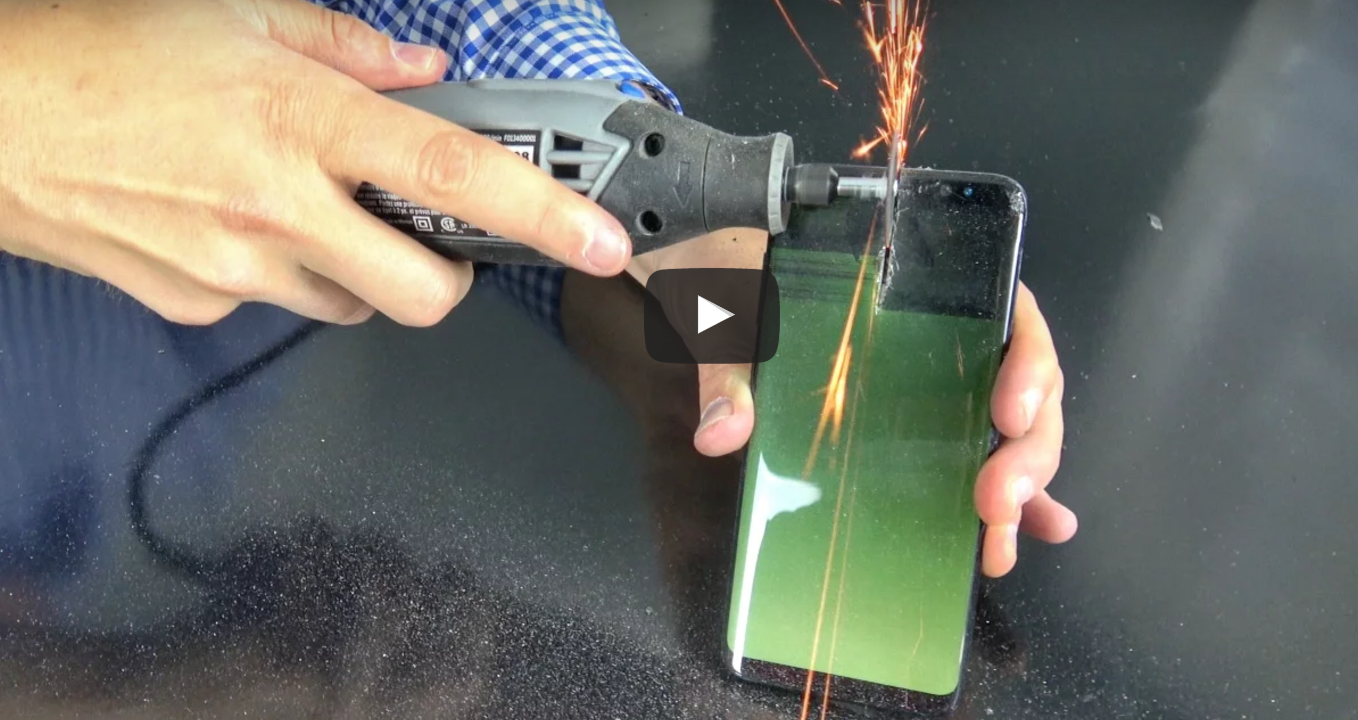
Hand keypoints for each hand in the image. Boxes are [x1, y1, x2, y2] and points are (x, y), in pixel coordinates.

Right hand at [0, 0, 631, 326]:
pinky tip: (241, 226)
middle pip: (424, 292)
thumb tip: (422, 71)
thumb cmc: (101, 56)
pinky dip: (286, 276)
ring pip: (354, 306)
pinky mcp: (199, 307)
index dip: (541, 215)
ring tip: (308, 211)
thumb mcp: (238, 16)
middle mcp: (280, 206)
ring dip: (361, 272)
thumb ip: (348, 47)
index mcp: (305, 121)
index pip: (454, 174)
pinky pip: (279, 306)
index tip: (600, 240)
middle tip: (429, 235)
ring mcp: (238, 269)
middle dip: (449, 276)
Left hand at [631, 234, 1073, 574]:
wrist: (701, 271)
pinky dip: (1000, 504)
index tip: (1009, 415)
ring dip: (1019, 490)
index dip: (1029, 366)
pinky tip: (1002, 547)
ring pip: (1010, 433)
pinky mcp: (919, 426)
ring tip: (997, 545)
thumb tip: (723, 433)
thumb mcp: (731, 305)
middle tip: (996, 501)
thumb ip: (731, 365)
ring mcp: (938, 382)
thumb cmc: (733, 269)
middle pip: (1024, 387)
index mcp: (924, 281)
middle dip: (1026, 451)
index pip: (1011, 314)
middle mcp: (947, 331)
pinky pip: (974, 461)